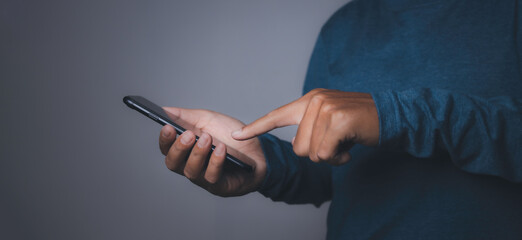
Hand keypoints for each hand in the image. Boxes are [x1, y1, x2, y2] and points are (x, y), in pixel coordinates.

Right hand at [159, 107, 265, 196]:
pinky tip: (221, 149)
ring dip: (198, 153)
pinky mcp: (220, 186)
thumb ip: (187, 116)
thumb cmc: (231, 136)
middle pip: (173, 163)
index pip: (167, 149)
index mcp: (186, 150)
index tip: (167, 127)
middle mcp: (191, 166)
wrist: (259, 150)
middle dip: (179, 148)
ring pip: (191, 171)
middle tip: (188, 135)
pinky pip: (212, 177)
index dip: (164, 140)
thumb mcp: (209, 120)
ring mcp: (205, 178)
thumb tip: (165, 110)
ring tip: (207, 138)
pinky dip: (215, 162)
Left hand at [232, 88, 378, 164]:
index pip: (276, 115)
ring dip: (330, 157)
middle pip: (298, 147)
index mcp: (309, 100)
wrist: (392, 116)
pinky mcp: (337, 120)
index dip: (256, 128)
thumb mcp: (331, 121)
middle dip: (318, 154)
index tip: (236, 135)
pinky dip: (338, 158)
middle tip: (337, 144)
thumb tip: (297, 146)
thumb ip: (311, 129)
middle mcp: (314, 100)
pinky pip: (325, 154)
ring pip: (311, 153)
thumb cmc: (359, 124)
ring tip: (345, 143)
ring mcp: (325, 108)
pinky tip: (350, 147)